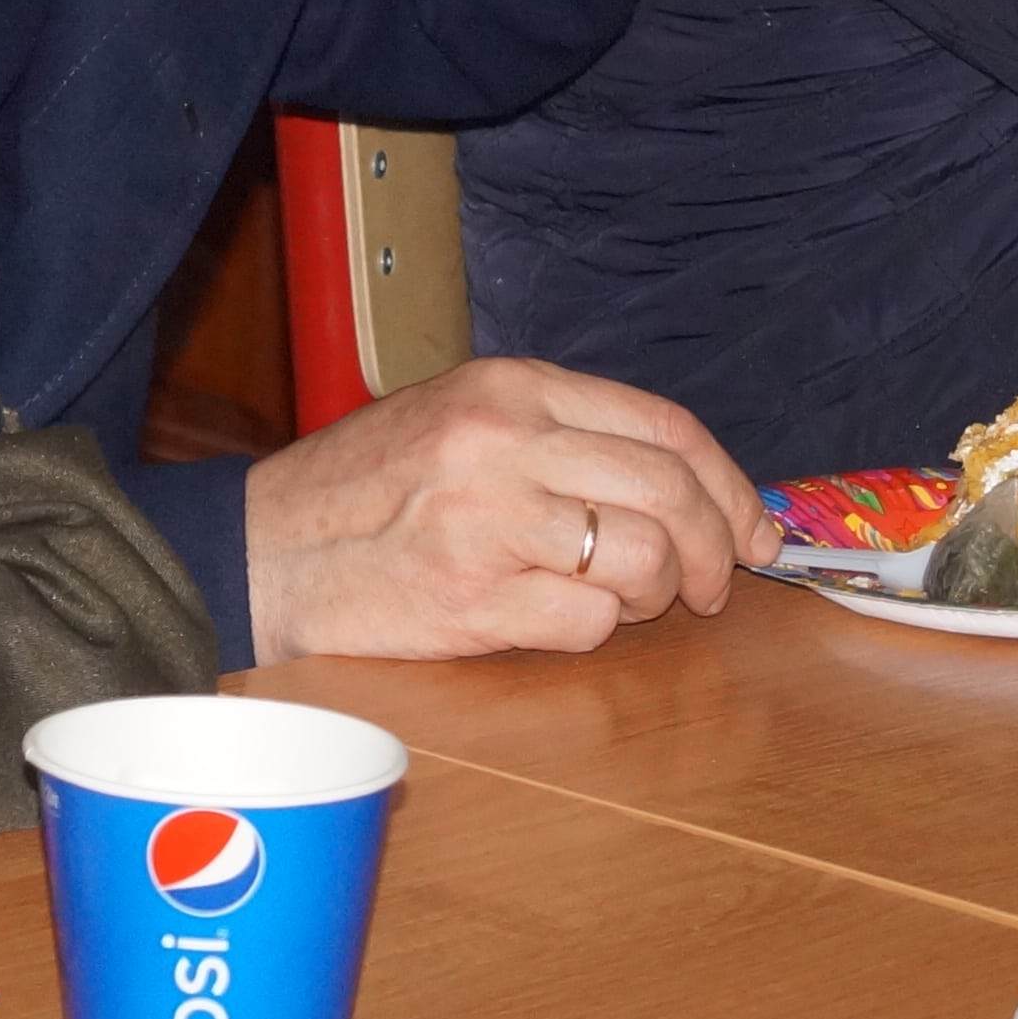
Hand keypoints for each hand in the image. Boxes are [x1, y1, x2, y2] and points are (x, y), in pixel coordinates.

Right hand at [237, 358, 774, 664]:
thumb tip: (692, 489)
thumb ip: (561, 436)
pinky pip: (588, 623)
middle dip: (716, 553)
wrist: (263, 549)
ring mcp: (489, 520)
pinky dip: (592, 631)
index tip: (754, 530)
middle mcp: (504, 441)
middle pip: (672, 494)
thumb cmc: (366, 490)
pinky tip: (552, 617)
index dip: (730, 486)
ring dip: (654, 596)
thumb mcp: (460, 420)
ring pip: (645, 561)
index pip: (667, 428)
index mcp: (509, 387)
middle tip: (712, 589)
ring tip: (621, 602)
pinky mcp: (473, 598)